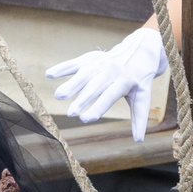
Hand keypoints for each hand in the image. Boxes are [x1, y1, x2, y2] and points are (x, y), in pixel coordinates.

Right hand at [46, 27, 168, 132]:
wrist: (141, 50)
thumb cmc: (139, 79)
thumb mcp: (143, 96)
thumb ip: (139, 117)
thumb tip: (139, 141)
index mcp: (125, 82)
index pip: (109, 96)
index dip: (98, 107)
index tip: (86, 119)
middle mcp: (112, 71)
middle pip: (95, 86)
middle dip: (83, 99)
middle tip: (71, 114)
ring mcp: (101, 63)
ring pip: (84, 73)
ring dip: (71, 84)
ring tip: (59, 96)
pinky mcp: (91, 58)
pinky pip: (75, 62)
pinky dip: (62, 67)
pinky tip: (49, 74)